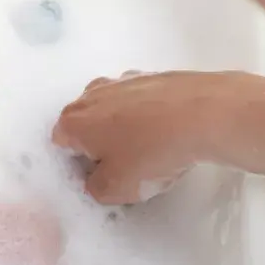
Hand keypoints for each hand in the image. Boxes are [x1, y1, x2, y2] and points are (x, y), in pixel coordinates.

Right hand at [52, 70, 264, 203]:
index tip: (102, 176)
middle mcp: (91, 94)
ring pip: (113, 109)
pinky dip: (148, 114)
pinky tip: (170, 130)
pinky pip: (141, 100)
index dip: (78, 164)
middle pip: (86, 123)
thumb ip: (95, 188)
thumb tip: (96, 178)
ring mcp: (122, 80)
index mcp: (73, 120)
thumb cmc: (151, 153)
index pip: (61, 144)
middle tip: (126, 164)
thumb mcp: (116, 189)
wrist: (204, 114)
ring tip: (152, 147)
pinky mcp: (152, 75)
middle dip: (99, 143)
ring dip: (124, 127)